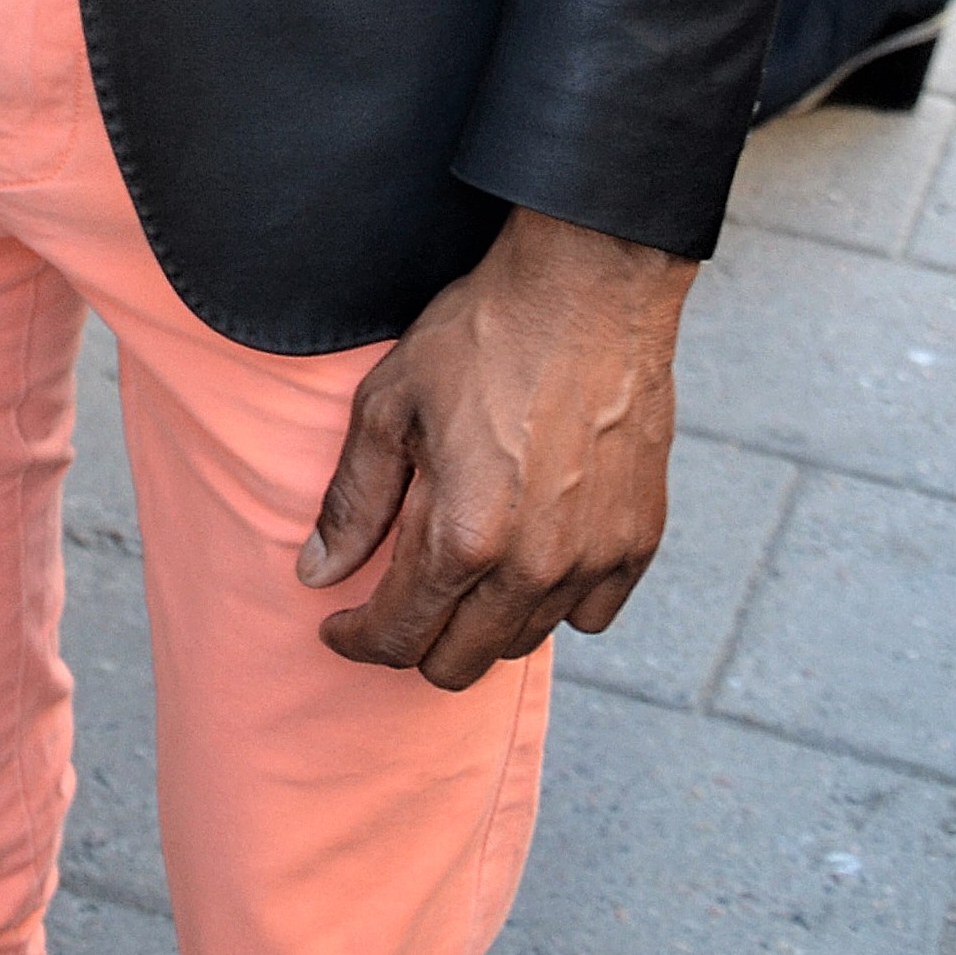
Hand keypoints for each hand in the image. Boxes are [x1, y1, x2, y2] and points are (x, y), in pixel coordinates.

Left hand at [299, 206, 695, 687]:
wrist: (588, 291)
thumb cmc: (481, 337)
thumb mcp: (389, 405)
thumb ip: (353, 501)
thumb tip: (316, 574)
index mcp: (463, 537)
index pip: (398, 635)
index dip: (355, 640)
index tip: (337, 626)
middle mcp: (533, 568)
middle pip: (460, 663)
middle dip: (412, 643)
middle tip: (392, 601)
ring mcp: (593, 561)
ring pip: (521, 643)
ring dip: (479, 623)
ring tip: (457, 568)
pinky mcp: (639, 544)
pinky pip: (588, 615)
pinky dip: (551, 602)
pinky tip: (528, 556)